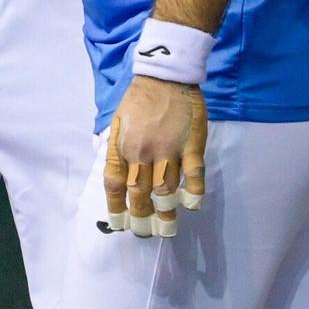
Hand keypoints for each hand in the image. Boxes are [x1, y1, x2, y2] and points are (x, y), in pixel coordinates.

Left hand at [102, 76, 207, 237]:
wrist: (165, 76)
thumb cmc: (139, 100)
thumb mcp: (118, 123)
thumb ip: (117, 151)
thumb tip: (117, 178)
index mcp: (123, 147)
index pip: (115, 185)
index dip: (117, 209)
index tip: (120, 225)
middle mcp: (143, 152)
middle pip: (141, 194)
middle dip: (141, 218)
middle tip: (145, 233)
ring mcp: (168, 150)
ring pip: (166, 189)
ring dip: (166, 212)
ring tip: (167, 229)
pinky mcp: (191, 145)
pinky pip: (193, 174)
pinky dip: (193, 192)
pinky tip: (191, 205)